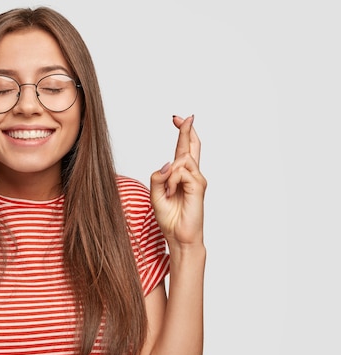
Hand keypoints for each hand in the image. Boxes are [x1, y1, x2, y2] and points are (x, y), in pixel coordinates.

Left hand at [150, 115, 206, 246]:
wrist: (179, 237)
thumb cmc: (169, 218)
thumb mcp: (155, 194)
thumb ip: (158, 177)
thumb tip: (168, 163)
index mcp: (181, 176)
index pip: (184, 150)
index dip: (183, 133)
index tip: (178, 119)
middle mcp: (192, 175)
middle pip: (191, 147)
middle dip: (186, 130)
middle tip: (181, 117)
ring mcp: (197, 180)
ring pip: (180, 161)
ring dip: (169, 175)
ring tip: (169, 192)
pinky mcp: (199, 186)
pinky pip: (181, 172)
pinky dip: (172, 181)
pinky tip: (173, 193)